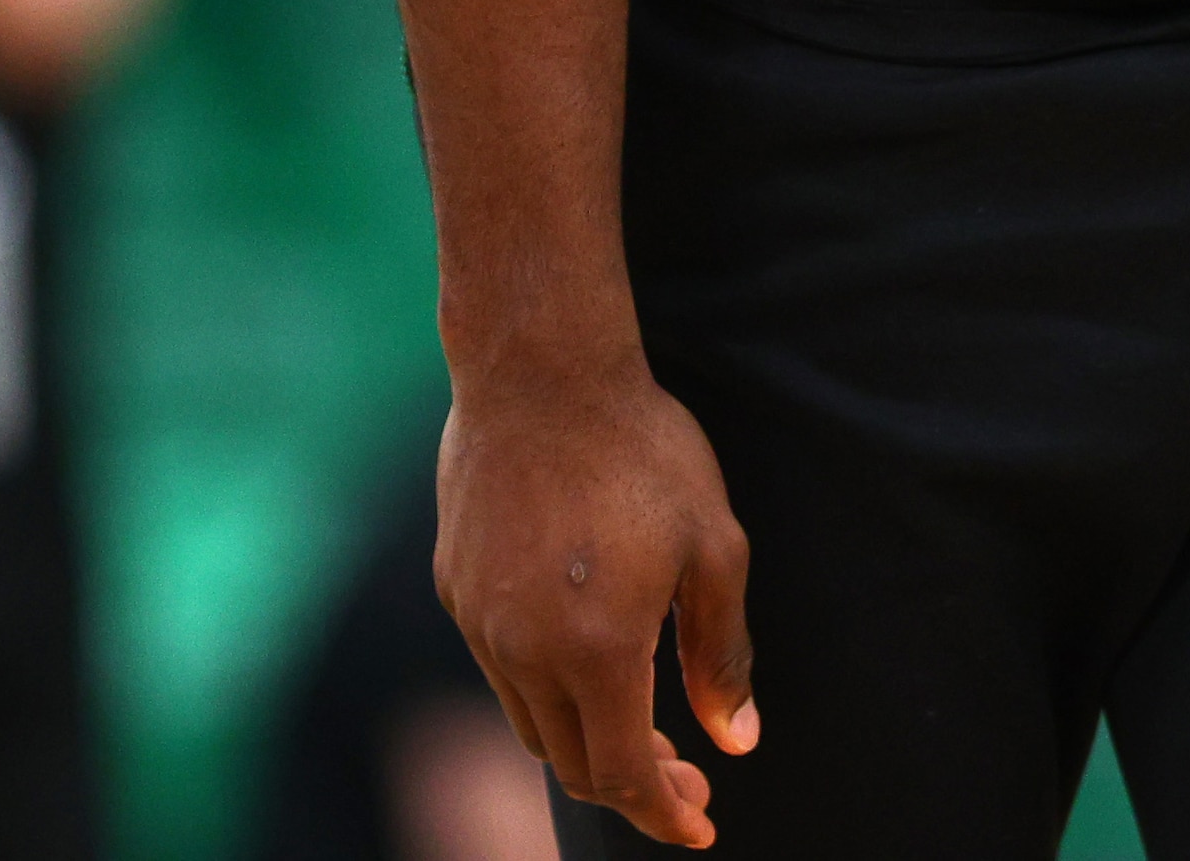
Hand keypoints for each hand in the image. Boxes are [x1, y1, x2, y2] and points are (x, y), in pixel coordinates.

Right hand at [436, 365, 757, 848]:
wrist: (539, 374)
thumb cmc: (642, 452)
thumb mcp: (713, 547)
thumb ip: (720, 652)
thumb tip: (735, 738)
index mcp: (597, 649)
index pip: (624, 774)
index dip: (664, 813)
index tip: (702, 824)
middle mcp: (524, 652)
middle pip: (574, 764)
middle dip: (634, 786)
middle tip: (687, 775)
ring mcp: (479, 623)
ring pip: (531, 723)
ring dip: (587, 741)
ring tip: (641, 725)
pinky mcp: (454, 589)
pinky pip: (500, 668)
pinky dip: (545, 690)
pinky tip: (585, 657)